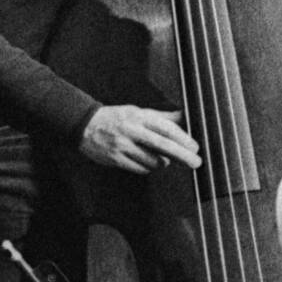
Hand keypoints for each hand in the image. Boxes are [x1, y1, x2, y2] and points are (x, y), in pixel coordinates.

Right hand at [79, 104, 202, 172]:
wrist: (85, 125)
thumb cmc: (118, 118)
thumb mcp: (139, 112)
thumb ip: (163, 116)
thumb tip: (186, 115)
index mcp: (140, 117)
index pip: (165, 128)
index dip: (183, 138)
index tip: (195, 147)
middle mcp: (132, 131)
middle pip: (162, 145)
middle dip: (182, 155)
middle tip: (196, 162)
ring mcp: (122, 146)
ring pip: (152, 161)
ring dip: (164, 163)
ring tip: (165, 160)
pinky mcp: (115, 159)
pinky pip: (140, 169)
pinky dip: (148, 168)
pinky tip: (148, 163)